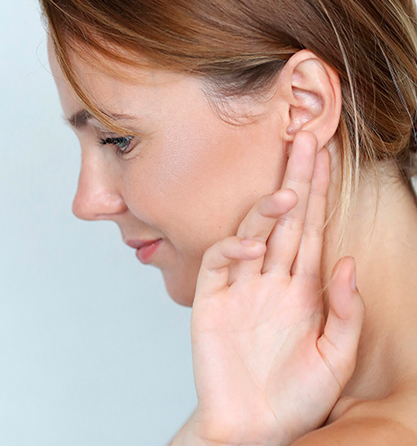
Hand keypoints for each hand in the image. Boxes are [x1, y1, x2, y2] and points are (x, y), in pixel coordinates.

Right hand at [188, 131, 364, 445]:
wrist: (252, 429)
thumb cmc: (295, 398)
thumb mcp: (336, 359)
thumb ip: (345, 311)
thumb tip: (347, 262)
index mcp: (303, 288)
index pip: (313, 228)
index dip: (320, 193)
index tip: (326, 157)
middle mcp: (272, 278)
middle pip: (286, 219)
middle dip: (297, 179)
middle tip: (305, 141)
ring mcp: (242, 286)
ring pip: (254, 233)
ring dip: (269, 210)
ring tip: (287, 192)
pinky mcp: (212, 299)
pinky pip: (222, 263)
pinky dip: (235, 248)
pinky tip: (253, 244)